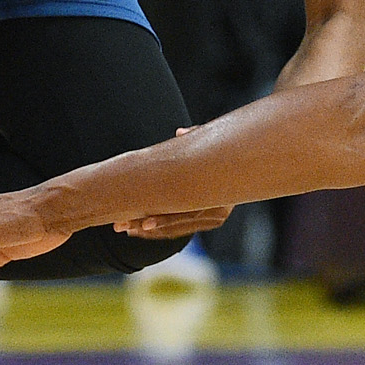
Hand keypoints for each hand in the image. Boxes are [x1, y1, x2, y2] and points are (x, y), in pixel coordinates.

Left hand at [103, 132, 225, 241]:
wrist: (243, 163)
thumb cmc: (225, 149)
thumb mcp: (214, 141)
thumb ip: (197, 138)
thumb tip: (180, 133)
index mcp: (219, 197)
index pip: (187, 215)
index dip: (165, 220)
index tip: (144, 224)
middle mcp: (216, 212)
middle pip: (176, 225)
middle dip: (147, 227)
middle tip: (121, 226)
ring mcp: (210, 219)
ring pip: (173, 230)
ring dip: (146, 230)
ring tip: (123, 227)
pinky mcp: (202, 220)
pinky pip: (176, 228)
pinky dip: (156, 228)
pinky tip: (137, 228)